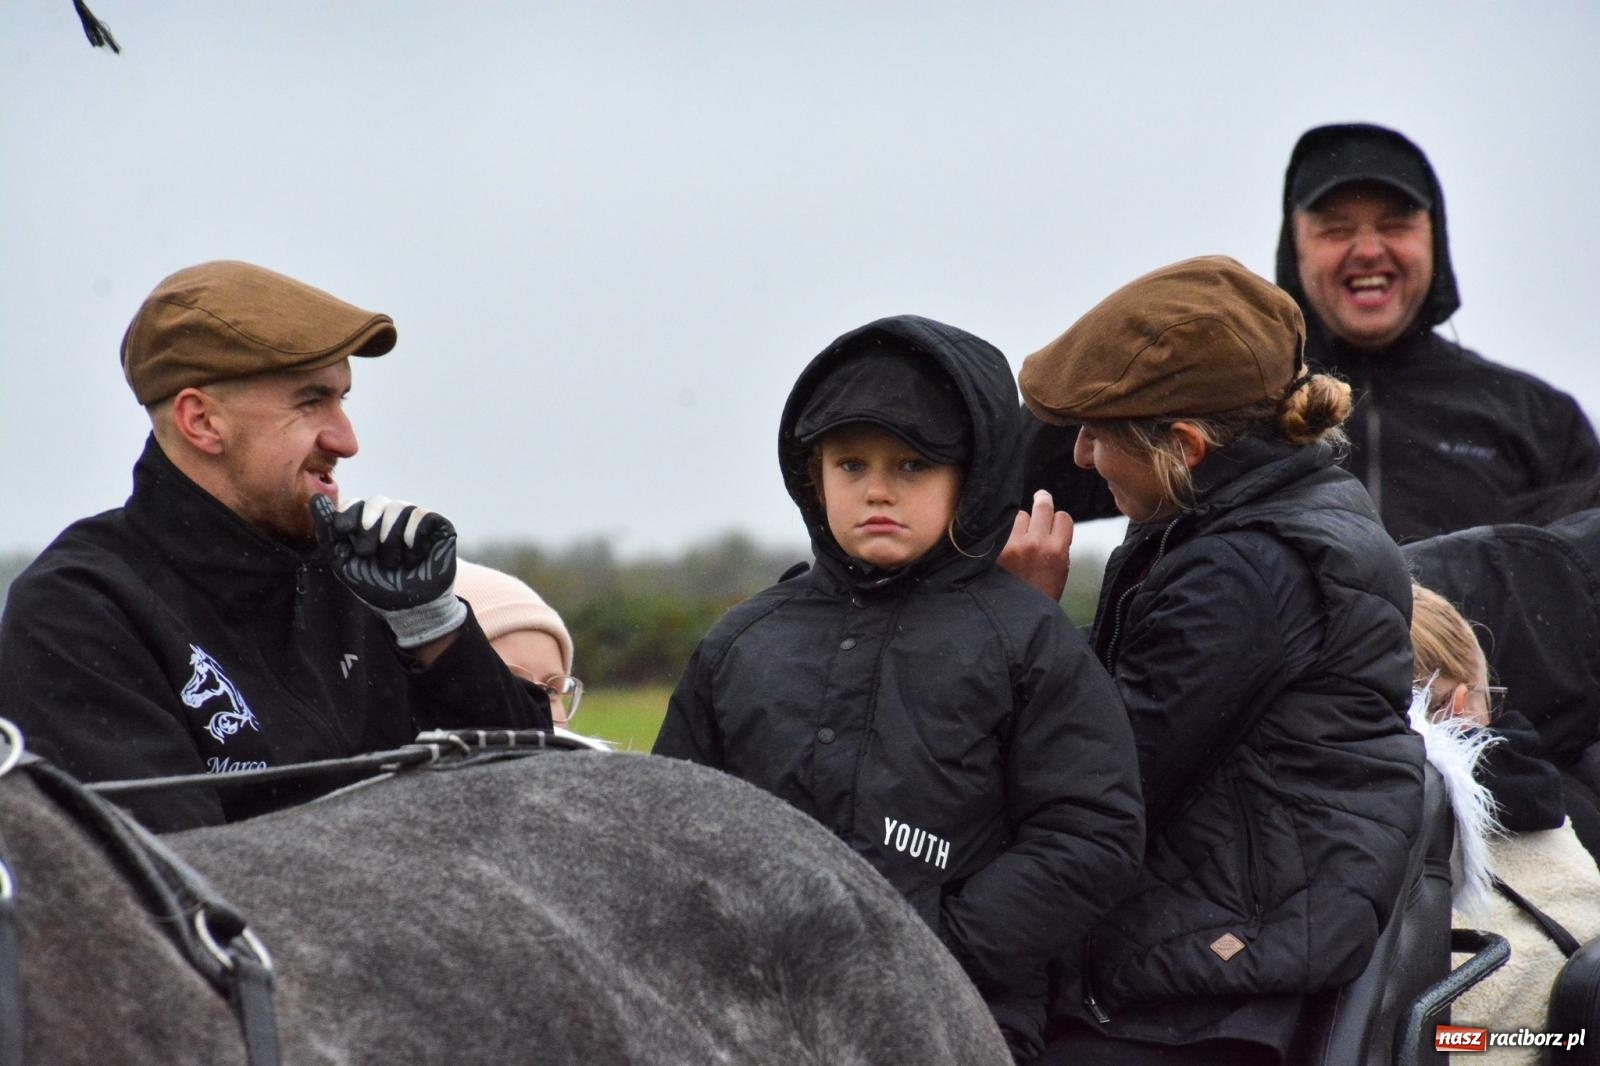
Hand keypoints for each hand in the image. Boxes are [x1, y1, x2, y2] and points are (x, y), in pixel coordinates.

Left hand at [312, 494, 467, 647]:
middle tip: (369, 552)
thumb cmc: (378, 588)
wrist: (411, 608)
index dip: (349, 514)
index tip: (344, 532)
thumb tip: (315, 499)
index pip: (357, 503)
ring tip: (394, 562)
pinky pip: (421, 515)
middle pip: (377, 500)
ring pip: (399, 507)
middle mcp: (393, 518)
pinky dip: (412, 536)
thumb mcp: (345, 563)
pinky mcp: (437, 526)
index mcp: (371, 524)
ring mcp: (415, 521)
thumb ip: (329, 533)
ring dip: (391, 538)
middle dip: (369, 526)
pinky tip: (413, 554)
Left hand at [998, 489, 1073, 601]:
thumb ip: (1057, 547)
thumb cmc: (1039, 597)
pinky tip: (1002, 543)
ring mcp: (1013, 545)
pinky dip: (1003, 533)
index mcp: (1057, 551)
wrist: (1015, 619)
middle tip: (1041, 497)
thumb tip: (1052, 523)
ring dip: (1020, 524)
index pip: (1063, 517)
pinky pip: (1001, 527)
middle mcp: (1036, 543)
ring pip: (1020, 516)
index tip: (1054, 520)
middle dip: (1043, 502)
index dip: (1058, 519)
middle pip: (1042, 506)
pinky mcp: (995, 549)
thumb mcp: (1059, 572)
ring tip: (1018, 539)